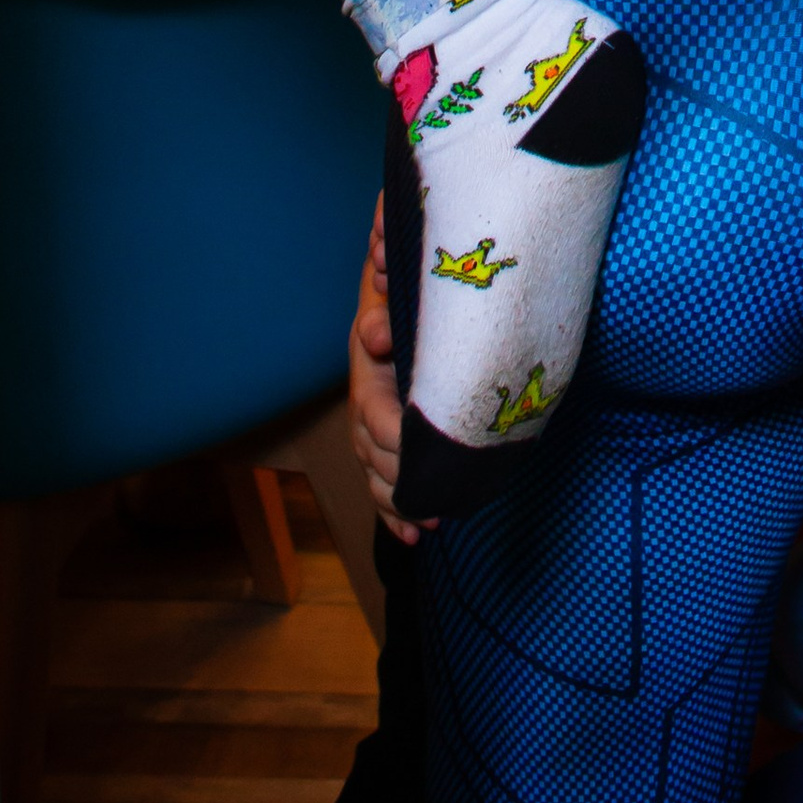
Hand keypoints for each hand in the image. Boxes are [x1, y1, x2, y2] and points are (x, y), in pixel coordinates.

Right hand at [348, 199, 422, 542]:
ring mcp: (375, 413)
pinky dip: (396, 512)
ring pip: (375, 469)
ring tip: (431, 521)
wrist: (411, 275)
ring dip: (399, 500)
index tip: (416, 453)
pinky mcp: (389, 434)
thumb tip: (379, 269)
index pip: (372, 406)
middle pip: (372, 448)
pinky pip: (383, 481)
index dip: (392, 432)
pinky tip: (417, 536)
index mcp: (372, 352)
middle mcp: (368, 387)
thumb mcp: (402, 271)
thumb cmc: (414, 274)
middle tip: (434, 499)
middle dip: (399, 477)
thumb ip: (388, 265)